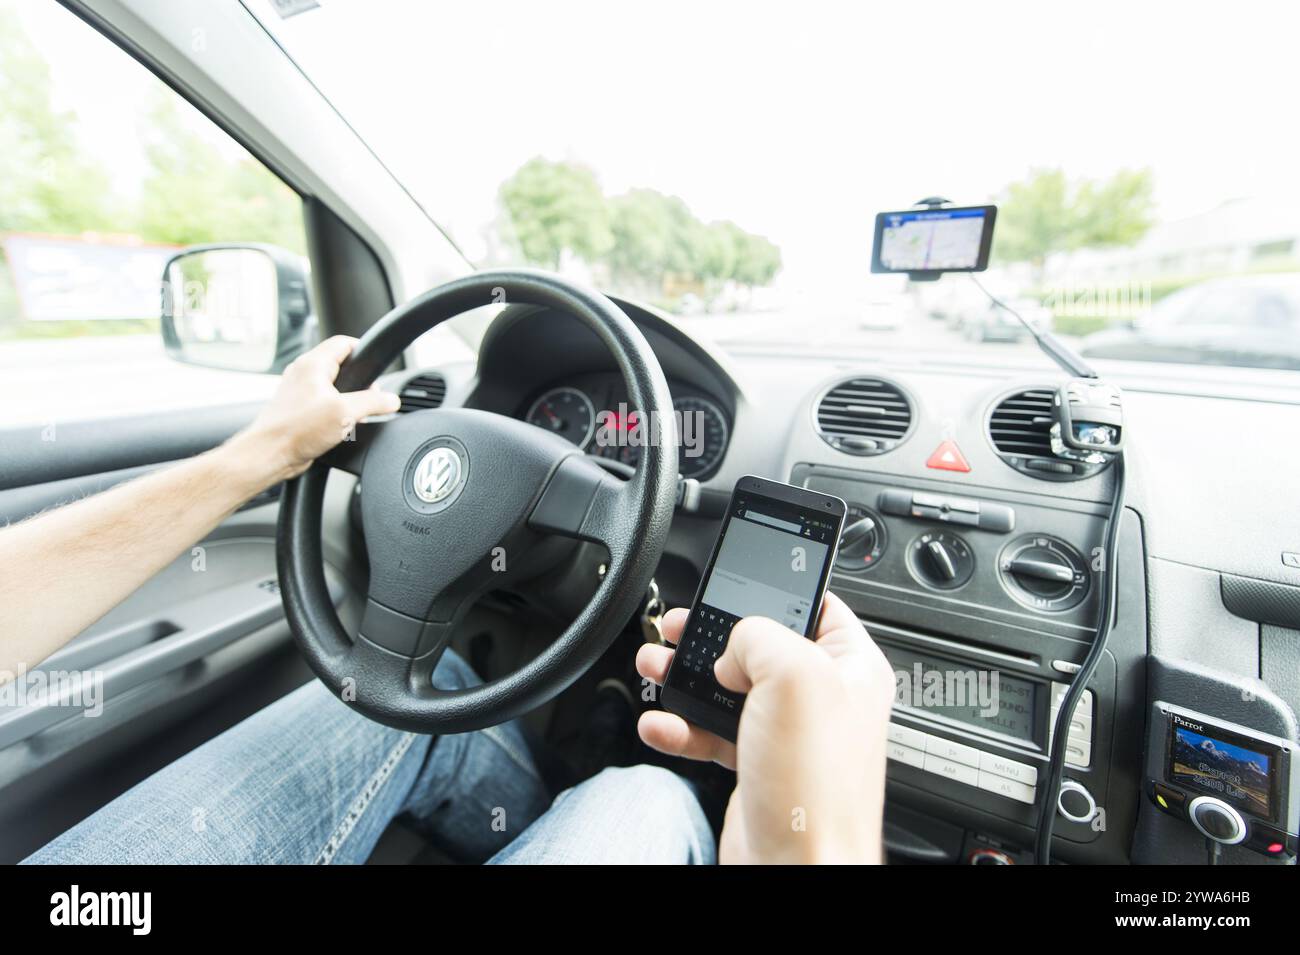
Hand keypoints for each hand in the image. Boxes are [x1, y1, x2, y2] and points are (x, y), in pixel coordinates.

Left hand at [228, 336, 399, 483]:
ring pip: (331, 385)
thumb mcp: (345, 412)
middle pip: (339, 365)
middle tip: (369, 397)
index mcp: (313, 365)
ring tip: (353, 415)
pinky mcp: (298, 409)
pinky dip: (335, 410)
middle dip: (359, 381)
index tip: (376, 366)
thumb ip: (373, 403)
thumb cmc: (297, 430)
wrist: (270, 454)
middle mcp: (303, 373)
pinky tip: (340, 427)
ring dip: (347, 399)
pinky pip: (323, 402)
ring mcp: (298, 391)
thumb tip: (391, 400)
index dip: (363, 351)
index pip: (344, 343)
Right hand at [636, 592, 894, 862]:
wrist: (795, 870)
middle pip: (759, 645)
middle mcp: (822, 697)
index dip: (775, 590)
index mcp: (850, 666)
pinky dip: (682, 725)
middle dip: (712, 634)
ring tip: (654, 665)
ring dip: (685, 675)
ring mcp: (788, 733)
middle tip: (678, 625)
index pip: (816, 604)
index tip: (735, 581)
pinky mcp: (758, 765)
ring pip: (729, 687)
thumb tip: (733, 648)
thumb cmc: (816, 787)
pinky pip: (712, 732)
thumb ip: (759, 637)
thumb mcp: (793, 677)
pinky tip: (661, 722)